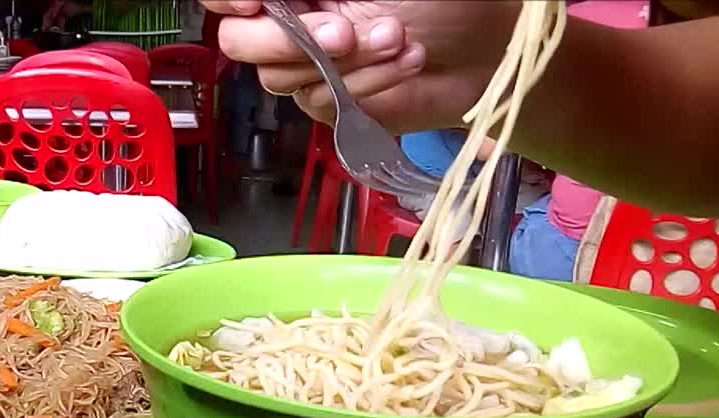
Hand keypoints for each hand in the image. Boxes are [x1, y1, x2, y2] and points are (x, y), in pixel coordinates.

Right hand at [202, 1, 519, 131]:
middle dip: (292, 41)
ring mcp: (307, 66)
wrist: (490, 43)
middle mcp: (289, 22)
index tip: (254, 3)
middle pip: (241, 42)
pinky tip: (404, 66)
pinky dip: (367, 88)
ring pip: (281, 80)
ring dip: (347, 63)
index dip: (228, 2)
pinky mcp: (332, 105)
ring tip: (400, 40)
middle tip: (347, 32)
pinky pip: (321, 106)